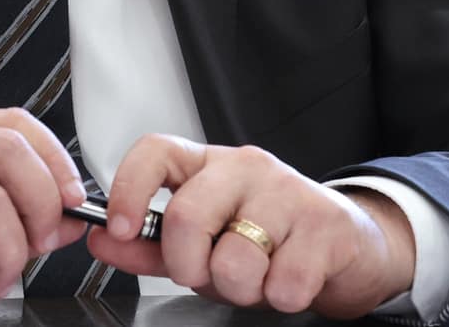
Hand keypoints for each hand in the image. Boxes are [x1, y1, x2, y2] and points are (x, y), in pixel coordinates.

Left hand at [87, 136, 416, 317]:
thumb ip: (150, 245)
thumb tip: (100, 241)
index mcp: (210, 166)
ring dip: (241, 288)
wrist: (349, 245)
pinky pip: (283, 282)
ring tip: (258, 277)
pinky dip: (281, 297)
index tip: (117, 228)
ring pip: (235, 256)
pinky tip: (290, 280)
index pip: (156, 151)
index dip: (128, 188)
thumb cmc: (271, 240)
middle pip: (187, 214)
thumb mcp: (206, 242)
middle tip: (208, 273)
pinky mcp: (325, 225)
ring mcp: (288, 192)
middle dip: (189, 265)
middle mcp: (247, 167)